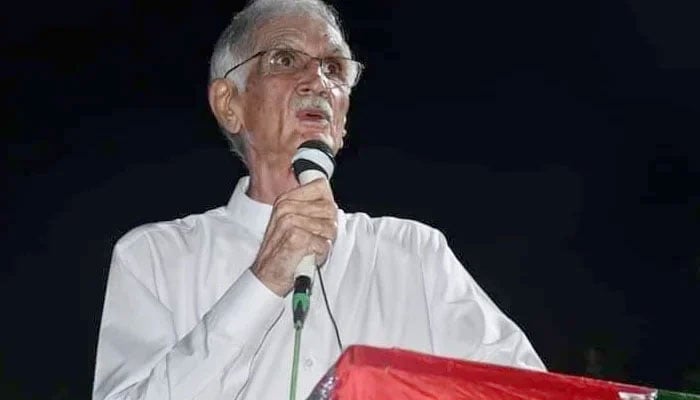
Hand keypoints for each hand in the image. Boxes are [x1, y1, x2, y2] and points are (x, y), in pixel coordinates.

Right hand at [251, 178, 337, 296]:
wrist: (267, 276)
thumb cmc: (282, 252)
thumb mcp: (292, 223)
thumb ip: (311, 210)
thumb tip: (331, 202)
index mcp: (285, 200)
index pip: (320, 186)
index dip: (326, 204)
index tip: (320, 218)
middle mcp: (286, 208)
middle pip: (329, 208)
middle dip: (328, 228)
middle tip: (314, 239)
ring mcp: (290, 222)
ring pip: (329, 227)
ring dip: (323, 243)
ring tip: (309, 248)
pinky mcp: (296, 238)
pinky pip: (324, 244)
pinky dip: (320, 254)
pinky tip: (308, 256)